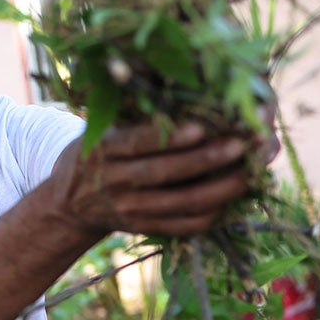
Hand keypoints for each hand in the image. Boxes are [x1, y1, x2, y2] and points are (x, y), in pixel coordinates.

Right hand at [47, 120, 254, 237]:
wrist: (70, 203)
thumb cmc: (97, 153)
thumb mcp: (102, 130)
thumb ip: (134, 117)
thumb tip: (182, 90)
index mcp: (102, 150)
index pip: (137, 143)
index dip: (169, 137)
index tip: (201, 126)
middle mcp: (113, 182)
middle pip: (164, 173)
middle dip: (206, 160)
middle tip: (241, 145)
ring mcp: (129, 210)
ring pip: (181, 203)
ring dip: (219, 189)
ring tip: (248, 172)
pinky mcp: (143, 230)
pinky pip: (183, 225)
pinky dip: (212, 213)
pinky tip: (233, 197)